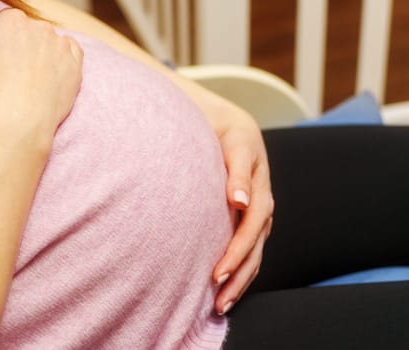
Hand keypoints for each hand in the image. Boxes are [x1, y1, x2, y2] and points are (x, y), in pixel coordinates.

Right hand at [0, 9, 82, 147]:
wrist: (20, 121)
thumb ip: (1, 40)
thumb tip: (9, 43)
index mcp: (12, 21)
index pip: (12, 20)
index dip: (9, 40)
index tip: (8, 56)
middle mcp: (38, 27)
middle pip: (35, 29)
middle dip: (31, 45)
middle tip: (23, 70)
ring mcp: (60, 44)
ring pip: (55, 41)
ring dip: (49, 53)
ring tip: (39, 79)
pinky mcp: (76, 62)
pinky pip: (74, 50)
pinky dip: (67, 59)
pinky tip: (56, 76)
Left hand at [211, 104, 273, 315]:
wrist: (236, 132)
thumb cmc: (232, 139)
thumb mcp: (237, 149)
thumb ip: (238, 175)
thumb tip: (239, 201)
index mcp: (261, 195)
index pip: (250, 231)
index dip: (235, 253)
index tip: (217, 274)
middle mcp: (263, 210)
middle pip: (254, 251)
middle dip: (238, 278)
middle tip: (218, 302)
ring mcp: (258, 219)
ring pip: (254, 257)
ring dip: (240, 282)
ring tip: (221, 305)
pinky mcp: (249, 223)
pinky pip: (248, 252)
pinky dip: (239, 272)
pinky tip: (226, 287)